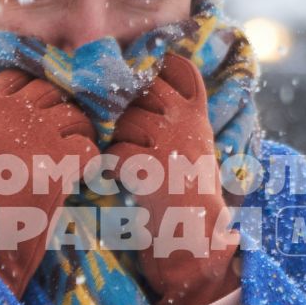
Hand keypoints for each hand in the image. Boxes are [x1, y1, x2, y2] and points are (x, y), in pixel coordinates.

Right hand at [0, 69, 98, 298]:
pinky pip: (89, 149)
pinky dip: (90, 163)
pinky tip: (81, 178)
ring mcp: (37, 136)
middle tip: (67, 134)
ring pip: (76, 116)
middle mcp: (10, 116)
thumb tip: (22, 110)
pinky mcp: (59, 163)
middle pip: (51, 92)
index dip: (35, 90)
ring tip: (75, 157)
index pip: (18, 77)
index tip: (43, 108)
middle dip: (63, 110)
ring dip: (81, 135)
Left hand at [108, 54, 240, 304]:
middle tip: (116, 127)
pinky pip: (115, 154)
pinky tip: (112, 178)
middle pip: (143, 88)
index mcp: (197, 114)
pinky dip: (108, 166)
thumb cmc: (185, 191)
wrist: (195, 237)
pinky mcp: (153, 168)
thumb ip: (172, 116)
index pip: (180, 68)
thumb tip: (133, 90)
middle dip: (124, 105)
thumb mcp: (190, 144)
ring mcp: (171, 143)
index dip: (156, 67)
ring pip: (124, 121)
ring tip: (119, 161)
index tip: (139, 79)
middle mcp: (187, 123)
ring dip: (113, 138)